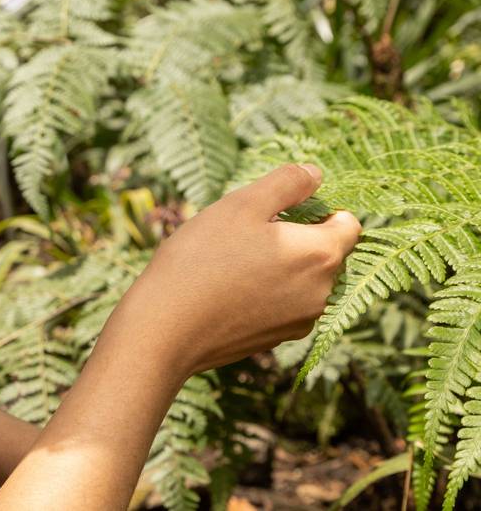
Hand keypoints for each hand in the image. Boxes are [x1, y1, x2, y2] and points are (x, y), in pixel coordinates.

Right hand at [111, 164, 360, 377]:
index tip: (280, 210)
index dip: (319, 209)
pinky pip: (284, 305)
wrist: (165, 328)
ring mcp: (299, 322)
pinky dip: (266, 293)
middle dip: (298, 238)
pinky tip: (228, 289)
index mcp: (321, 254)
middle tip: (248, 234)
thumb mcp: (241, 204)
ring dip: (281, 266)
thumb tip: (315, 174)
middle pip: (327, 253)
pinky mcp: (276, 340)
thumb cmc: (202, 259)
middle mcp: (322, 293)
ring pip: (304, 280)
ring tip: (233, 263)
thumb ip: (287, 183)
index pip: (349, 223)